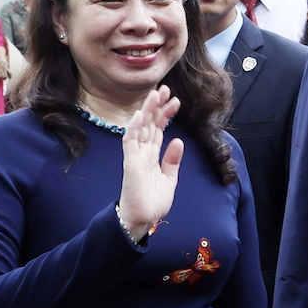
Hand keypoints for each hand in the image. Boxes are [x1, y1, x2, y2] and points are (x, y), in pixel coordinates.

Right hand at [120, 86, 182, 240]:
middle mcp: (142, 152)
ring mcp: (135, 156)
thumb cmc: (153, 201)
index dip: (165, 114)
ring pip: (140, 128)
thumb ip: (172, 160)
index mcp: (152, 155)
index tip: (176, 101)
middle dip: (156, 106)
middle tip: (165, 88)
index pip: (159, 129)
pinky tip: (139, 115)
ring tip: (155, 94)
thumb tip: (178, 141)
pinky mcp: (130, 163)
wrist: (142, 219)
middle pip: (149, 124)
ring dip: (146, 111)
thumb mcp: (169, 178)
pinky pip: (130, 142)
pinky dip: (134, 128)